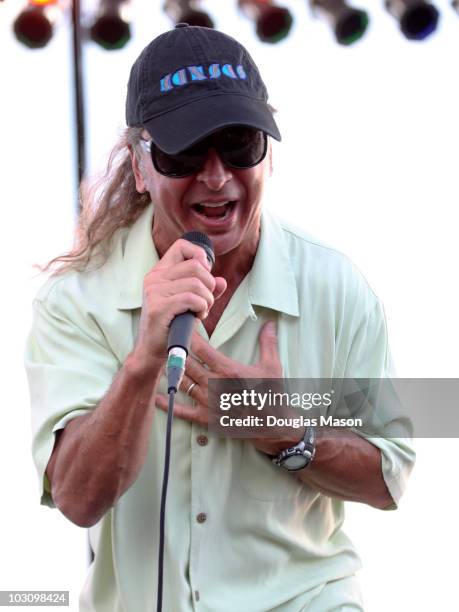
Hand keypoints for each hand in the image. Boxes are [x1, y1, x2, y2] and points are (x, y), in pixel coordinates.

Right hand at [133, 238, 226, 363]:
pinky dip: (201, 308)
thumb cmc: (172, 324)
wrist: (153, 349)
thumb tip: (222, 282)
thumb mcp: (191, 302)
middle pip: (196, 266)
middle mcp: (154, 278)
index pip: (181, 246)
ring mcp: (154, 292)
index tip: (204, 275)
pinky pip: (191, 299)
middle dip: (209, 285)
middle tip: (206, 301)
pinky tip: (197, 316)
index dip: (199, 256)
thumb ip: (206, 290)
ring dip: (207, 300)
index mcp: (160, 272)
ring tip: (201, 311)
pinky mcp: (158, 308)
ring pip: (196, 283)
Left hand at [155, 321, 300, 454]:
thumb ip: (268, 343)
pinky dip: (169, 404)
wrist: (272, 427)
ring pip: (183, 383)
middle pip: (187, 364)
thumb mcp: (272, 367)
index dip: (190, 337)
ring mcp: (208, 402)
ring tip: (164, 361)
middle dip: (177, 351)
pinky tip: (159, 397)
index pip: (202, 349)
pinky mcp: (206, 418)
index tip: (183, 327)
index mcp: (228, 370)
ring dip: (173, 372)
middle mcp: (215, 385)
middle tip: (168, 341)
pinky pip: (183, 411)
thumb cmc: (271, 395)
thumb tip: (269, 323)